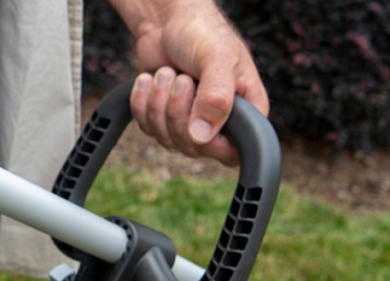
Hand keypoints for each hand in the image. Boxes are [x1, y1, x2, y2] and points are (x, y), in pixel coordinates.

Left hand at [110, 0, 267, 165]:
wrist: (167, 19)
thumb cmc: (202, 32)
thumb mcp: (217, 58)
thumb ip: (216, 98)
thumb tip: (202, 138)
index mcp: (247, 112)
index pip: (231, 153)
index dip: (210, 142)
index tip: (198, 112)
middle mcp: (221, 122)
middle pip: (194, 148)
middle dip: (177, 112)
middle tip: (181, 78)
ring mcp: (192, 122)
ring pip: (168, 140)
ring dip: (158, 103)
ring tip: (167, 72)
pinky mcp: (166, 118)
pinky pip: (148, 129)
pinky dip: (142, 103)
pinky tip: (149, 79)